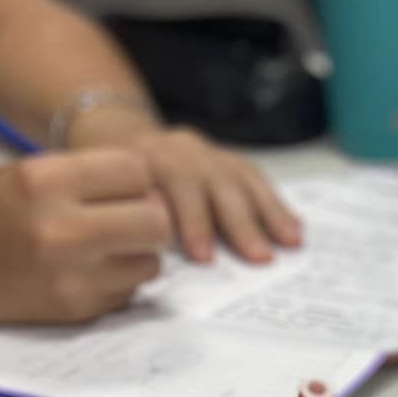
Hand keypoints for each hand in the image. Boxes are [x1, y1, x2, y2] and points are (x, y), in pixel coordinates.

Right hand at [0, 150, 170, 324]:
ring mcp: (70, 277)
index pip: (135, 171)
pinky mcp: (75, 309)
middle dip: (149, 216)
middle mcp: (60, 230)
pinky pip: (130, 292)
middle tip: (127, 217)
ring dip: (137, 253)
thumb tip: (155, 193)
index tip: (117, 186)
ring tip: (104, 246)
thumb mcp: (27, 171)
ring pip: (152, 263)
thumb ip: (88, 177)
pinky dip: (119, 280)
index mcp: (44, 181)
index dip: (133, 178)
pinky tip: (86, 271)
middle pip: (156, 221)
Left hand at [67, 106, 300, 265]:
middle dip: (239, 223)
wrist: (114, 138)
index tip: (203, 257)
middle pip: (216, 184)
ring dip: (269, 214)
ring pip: (242, 180)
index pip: (175, 188)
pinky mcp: (228, 158)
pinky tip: (295, 228)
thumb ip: (126, 221)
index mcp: (145, 159)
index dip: (191, 222)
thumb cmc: (108, 187)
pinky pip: (257, 180)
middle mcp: (180, 150)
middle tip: (258, 257)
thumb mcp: (102, 199)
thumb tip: (151, 258)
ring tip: (290, 243)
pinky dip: (277, 205)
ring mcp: (208, 152)